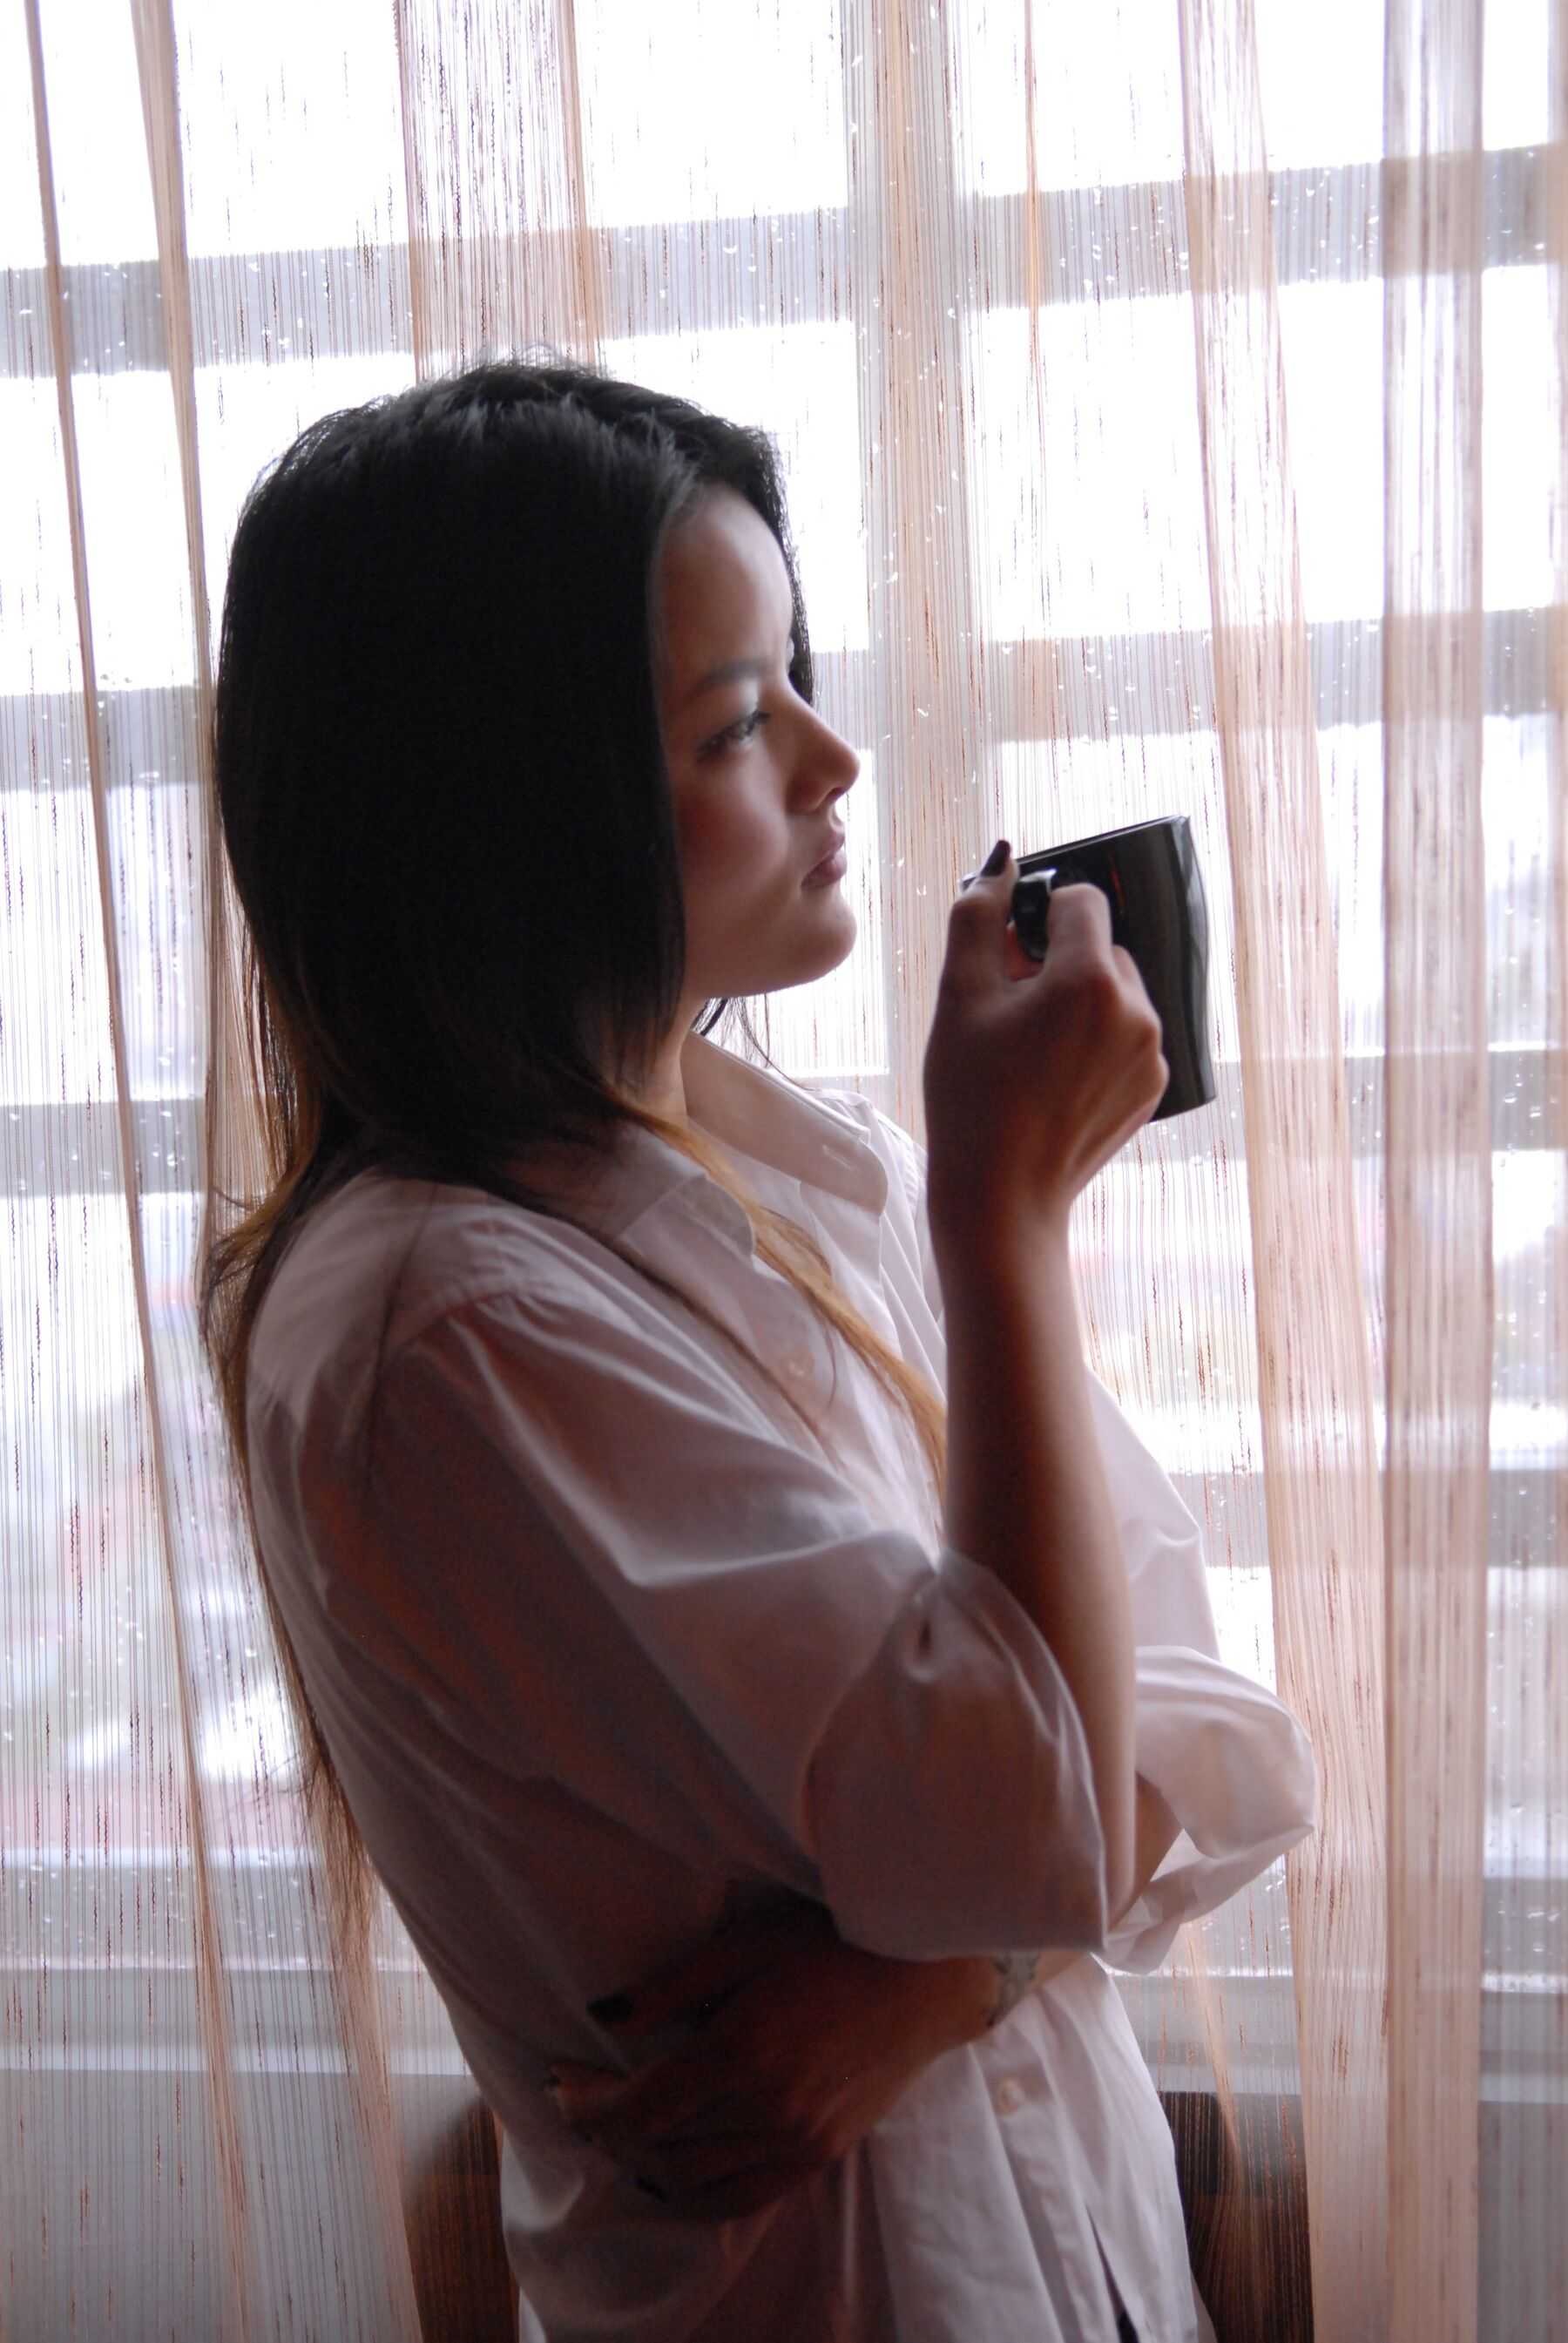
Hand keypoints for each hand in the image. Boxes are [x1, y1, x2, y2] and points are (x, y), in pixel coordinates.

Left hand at [545, 1899, 999, 2221]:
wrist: (923, 1978)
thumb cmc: (830, 1943)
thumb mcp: (744, 1944)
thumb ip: (670, 1987)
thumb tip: (601, 2016)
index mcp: (741, 2051)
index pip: (640, 2106)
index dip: (591, 2104)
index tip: (562, 2086)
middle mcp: (766, 2108)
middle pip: (659, 2146)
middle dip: (611, 2129)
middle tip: (586, 2100)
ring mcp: (797, 2140)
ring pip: (694, 2177)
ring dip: (648, 2161)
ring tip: (626, 2129)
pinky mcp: (819, 2156)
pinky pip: (742, 2197)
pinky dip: (697, 2195)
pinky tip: (674, 2175)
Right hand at [924, 845, 1167, 1248]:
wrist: (1000, 1196)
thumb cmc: (971, 1097)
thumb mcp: (958, 996)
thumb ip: (977, 915)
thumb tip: (1001, 863)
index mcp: (1091, 980)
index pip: (1081, 900)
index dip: (1038, 918)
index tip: (1007, 956)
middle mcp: (1137, 1011)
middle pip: (1100, 948)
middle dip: (1057, 964)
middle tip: (1008, 1010)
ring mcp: (1152, 1053)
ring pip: (1115, 993)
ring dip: (1077, 1003)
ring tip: (1030, 1050)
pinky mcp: (1153, 1087)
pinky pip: (1125, 1037)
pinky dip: (1093, 1043)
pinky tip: (1052, 1079)